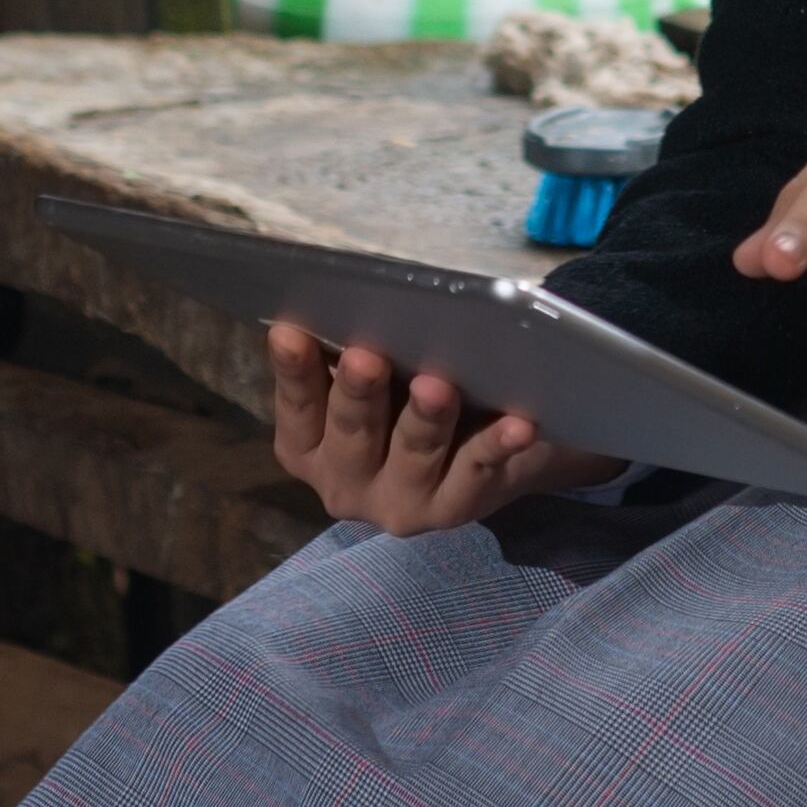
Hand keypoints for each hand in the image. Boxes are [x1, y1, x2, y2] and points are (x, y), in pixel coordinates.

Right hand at [266, 320, 621, 532]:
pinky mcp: (456, 506)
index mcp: (311, 448)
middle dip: (358, 393)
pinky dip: (497, 444)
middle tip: (364, 357)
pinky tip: (517, 425)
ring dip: (425, 418)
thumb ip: (351, 353)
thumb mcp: (376, 379)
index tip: (289, 332)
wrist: (484, 450)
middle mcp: (345, 484)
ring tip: (437, 387)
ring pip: (414, 453)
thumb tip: (345, 300)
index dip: (292, 370)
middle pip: (351, 433)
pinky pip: (478, 469)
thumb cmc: (408, 395)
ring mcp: (401, 502)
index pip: (298, 407)